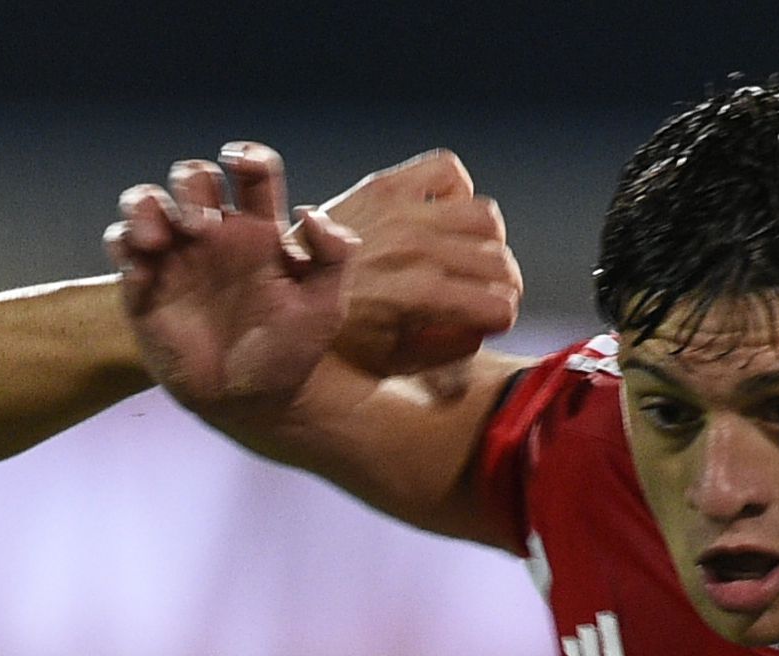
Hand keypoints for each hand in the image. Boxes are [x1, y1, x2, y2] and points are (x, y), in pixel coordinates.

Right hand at [112, 142, 359, 420]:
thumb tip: (310, 213)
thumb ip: (335, 256)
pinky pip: (119, 246)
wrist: (250, 404)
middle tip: (200, 228)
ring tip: (155, 242)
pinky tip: (141, 276)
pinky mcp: (144, 286)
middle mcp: (214, 235)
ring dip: (144, 206)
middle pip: (193, 176)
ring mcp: (176, 257)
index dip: (245, 156)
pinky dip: (122, 247)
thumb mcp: (326, 309)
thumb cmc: (289, 354)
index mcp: (259, 229)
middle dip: (191, 184)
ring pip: (146, 202)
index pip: (251, 172)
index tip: (240, 164)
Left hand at [319, 150, 518, 378]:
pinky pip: (447, 170)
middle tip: (482, 296)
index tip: (486, 324)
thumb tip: (484, 328)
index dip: (500, 320)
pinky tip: (441, 215)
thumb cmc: (337, 338)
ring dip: (485, 242)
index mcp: (420, 297)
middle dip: (500, 287)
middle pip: (499, 263)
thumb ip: (447, 350)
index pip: (500, 306)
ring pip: (485, 218)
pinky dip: (455, 190)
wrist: (278, 294)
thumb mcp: (393, 362)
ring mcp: (401, 211)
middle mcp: (416, 249)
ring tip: (466, 259)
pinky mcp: (386, 184)